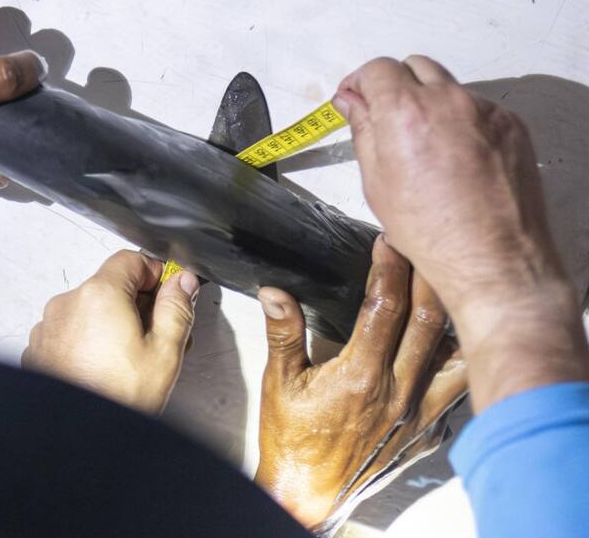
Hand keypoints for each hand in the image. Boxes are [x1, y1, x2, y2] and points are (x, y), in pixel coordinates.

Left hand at [22, 251, 200, 414]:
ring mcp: (49, 327)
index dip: (156, 274)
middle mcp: (67, 303)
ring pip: (89, 311)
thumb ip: (177, 310)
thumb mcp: (164, 353)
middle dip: (138, 305)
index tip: (170, 294)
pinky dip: (88, 343)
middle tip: (159, 337)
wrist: (76, 443)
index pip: (131, 259)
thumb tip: (183, 282)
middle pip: (109, 286)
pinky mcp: (39, 349)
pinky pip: (70, 333)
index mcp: (99, 294)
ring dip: (112, 326)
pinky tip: (105, 370)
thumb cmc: (117, 399)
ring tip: (133, 362)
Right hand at [254, 237, 466, 530]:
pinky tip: (457, 341)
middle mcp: (398, 392)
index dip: (389, 268)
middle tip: (426, 247)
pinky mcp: (427, 429)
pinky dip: (461, 360)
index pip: (385, 307)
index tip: (388, 242)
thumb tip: (274, 291)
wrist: (310, 493)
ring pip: (458, 354)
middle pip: (430, 321)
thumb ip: (283, 333)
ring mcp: (419, 413)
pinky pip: (457, 388)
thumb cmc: (292, 440)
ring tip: (453, 286)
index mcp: (360, 376)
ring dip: (457, 317)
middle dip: (428, 277)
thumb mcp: (278, 382)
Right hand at [333, 56, 587, 409]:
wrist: (492, 259)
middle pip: (415, 67)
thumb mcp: (376, 181)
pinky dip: (460, 121)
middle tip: (385, 117)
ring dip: (429, 103)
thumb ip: (363, 130)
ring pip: (447, 87)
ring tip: (425, 145)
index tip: (355, 99)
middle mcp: (448, 101)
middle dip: (395, 85)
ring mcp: (486, 110)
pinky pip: (477, 108)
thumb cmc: (429, 231)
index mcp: (406, 112)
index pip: (377, 69)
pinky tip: (456, 158)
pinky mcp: (512, 125)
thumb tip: (352, 102)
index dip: (360, 82)